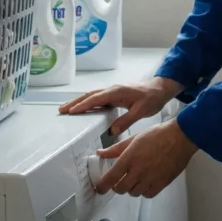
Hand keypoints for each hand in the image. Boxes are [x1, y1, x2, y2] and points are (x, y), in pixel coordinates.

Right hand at [59, 76, 184, 136]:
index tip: (71, 112)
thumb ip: (126, 120)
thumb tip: (111, 132)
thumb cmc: (152, 98)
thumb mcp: (141, 111)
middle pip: (90, 95)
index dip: (83, 105)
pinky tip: (82, 109)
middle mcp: (112, 89)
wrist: (160, 89)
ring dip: (79, 102)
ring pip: (92, 96)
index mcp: (117, 92)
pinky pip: (98, 98)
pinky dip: (87, 102)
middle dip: (75, 102)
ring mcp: (113, 91)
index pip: (96, 98)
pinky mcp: (115, 94)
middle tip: (61, 110)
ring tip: (66, 109)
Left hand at [94, 119, 197, 197]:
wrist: (181, 138)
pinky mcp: (162, 183)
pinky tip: (146, 182)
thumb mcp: (134, 138)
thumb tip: (101, 153)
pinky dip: (144, 191)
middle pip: (120, 189)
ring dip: (131, 188)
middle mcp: (138, 171)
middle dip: (117, 187)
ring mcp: (150, 179)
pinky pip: (148, 194)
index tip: (99, 188)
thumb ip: (116, 148)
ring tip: (135, 179)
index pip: (110, 178)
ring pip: (134, 193)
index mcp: (129, 158)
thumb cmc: (158, 135)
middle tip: (119, 181)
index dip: (102, 187)